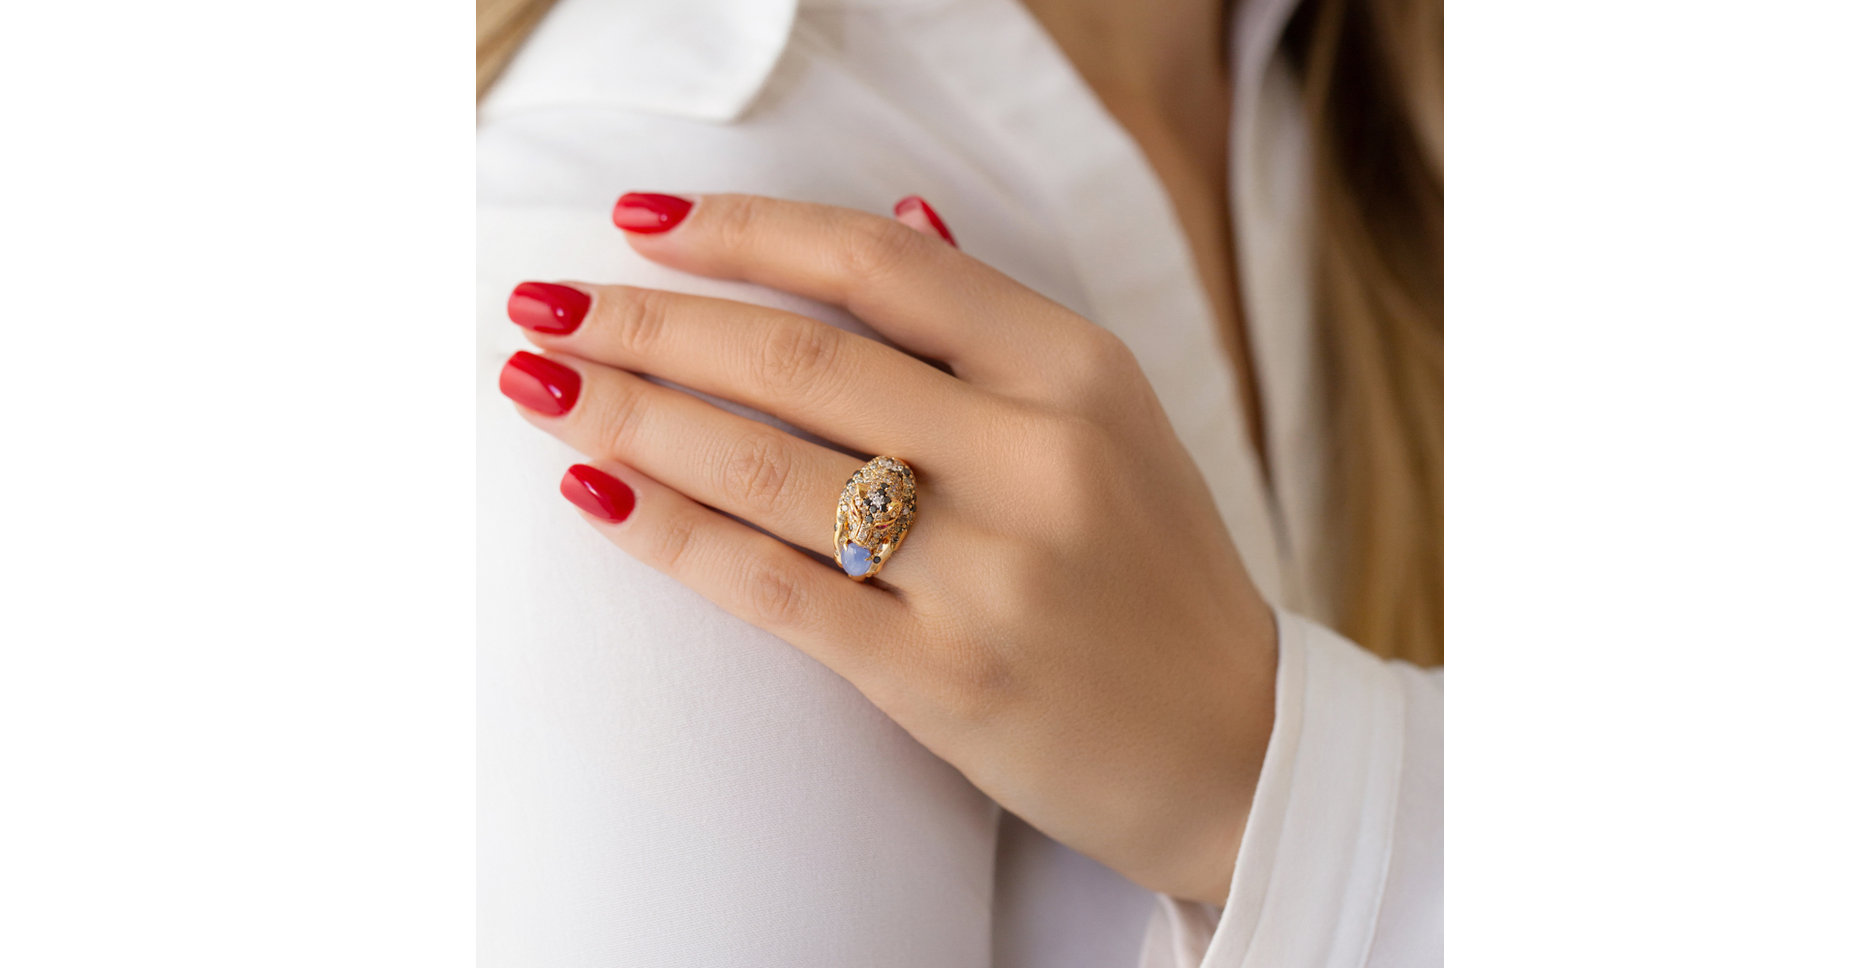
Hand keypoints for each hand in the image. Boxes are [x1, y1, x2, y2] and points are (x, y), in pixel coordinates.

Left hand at [498, 192, 1276, 903]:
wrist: (1237, 746)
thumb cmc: (1154, 571)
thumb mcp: (1111, 418)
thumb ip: (997, 320)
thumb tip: (897, 211)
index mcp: (1075, 369)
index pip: (877, 261)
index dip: (739, 230)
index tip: (636, 222)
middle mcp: (1034, 456)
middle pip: (796, 357)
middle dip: (644, 324)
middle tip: (543, 308)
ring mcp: (990, 572)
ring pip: (766, 466)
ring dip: (628, 417)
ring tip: (538, 388)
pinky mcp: (944, 678)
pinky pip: (773, 589)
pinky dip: (669, 534)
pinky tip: (594, 496)